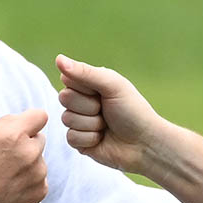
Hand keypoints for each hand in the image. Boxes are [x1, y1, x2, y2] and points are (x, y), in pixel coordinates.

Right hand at [0, 109, 48, 202]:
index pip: (40, 116)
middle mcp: (29, 153)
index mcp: (12, 135)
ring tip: (5, 175)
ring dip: (28, 163)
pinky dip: (29, 181)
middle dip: (27, 144)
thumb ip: (7, 123)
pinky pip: (40, 178)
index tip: (20, 131)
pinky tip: (11, 187)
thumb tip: (28, 119)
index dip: (29, 122)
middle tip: (5, 157)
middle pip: (40, 138)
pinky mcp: (41, 190)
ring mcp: (38, 173)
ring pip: (39, 159)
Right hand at [55, 54, 162, 173]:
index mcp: (89, 84)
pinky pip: (71, 137)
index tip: (103, 92)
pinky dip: (90, 138)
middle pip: (64, 98)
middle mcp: (82, 101)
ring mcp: (79, 121)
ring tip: (107, 125)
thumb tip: (58, 58)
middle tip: (106, 110)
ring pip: (67, 118)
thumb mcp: (112, 85)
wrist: (144, 143)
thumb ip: (85, 72)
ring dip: (91, 124)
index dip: (85, 87)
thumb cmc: (133, 111)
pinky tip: (102, 138)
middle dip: (89, 106)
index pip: (68, 78)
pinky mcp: (78, 141)